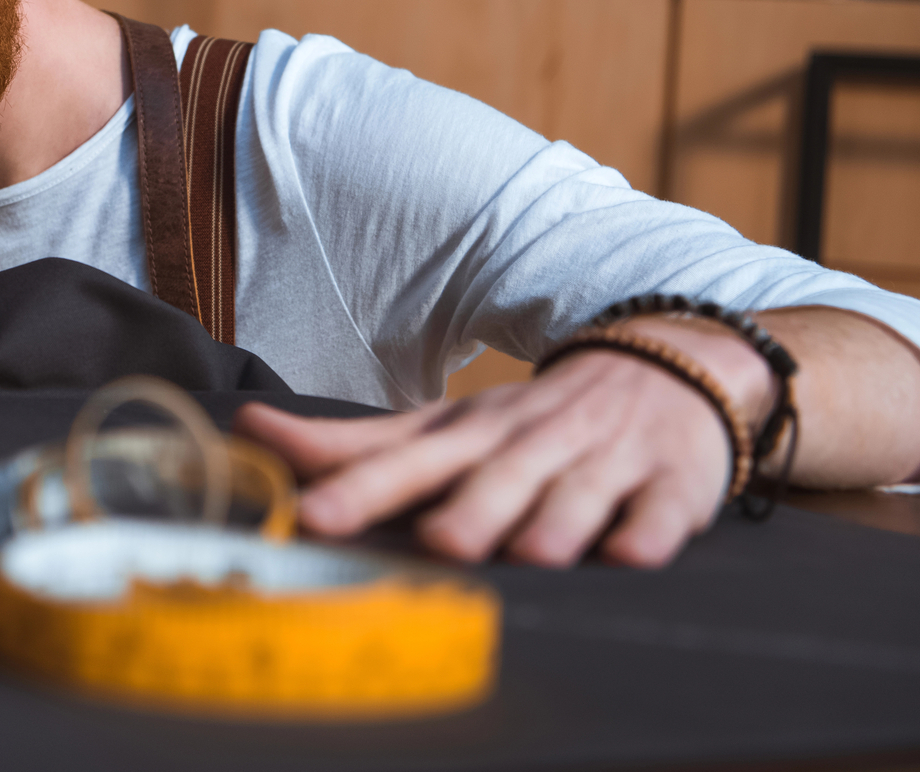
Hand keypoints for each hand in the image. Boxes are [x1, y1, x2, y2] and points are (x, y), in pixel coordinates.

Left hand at [235, 320, 772, 567]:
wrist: (667, 364)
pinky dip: (646, 532)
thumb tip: (248, 431)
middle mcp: (528, 446)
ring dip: (552, 522)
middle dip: (465, 511)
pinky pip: (660, 512)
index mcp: (467, 436)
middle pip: (491, 479)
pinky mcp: (671, 485)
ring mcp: (602, 462)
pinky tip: (631, 552)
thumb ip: (352, 446)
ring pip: (574, 495)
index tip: (306, 514)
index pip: (402, 460)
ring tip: (530, 554)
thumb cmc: (530, 419)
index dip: (356, 487)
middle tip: (435, 543)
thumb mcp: (442, 427)